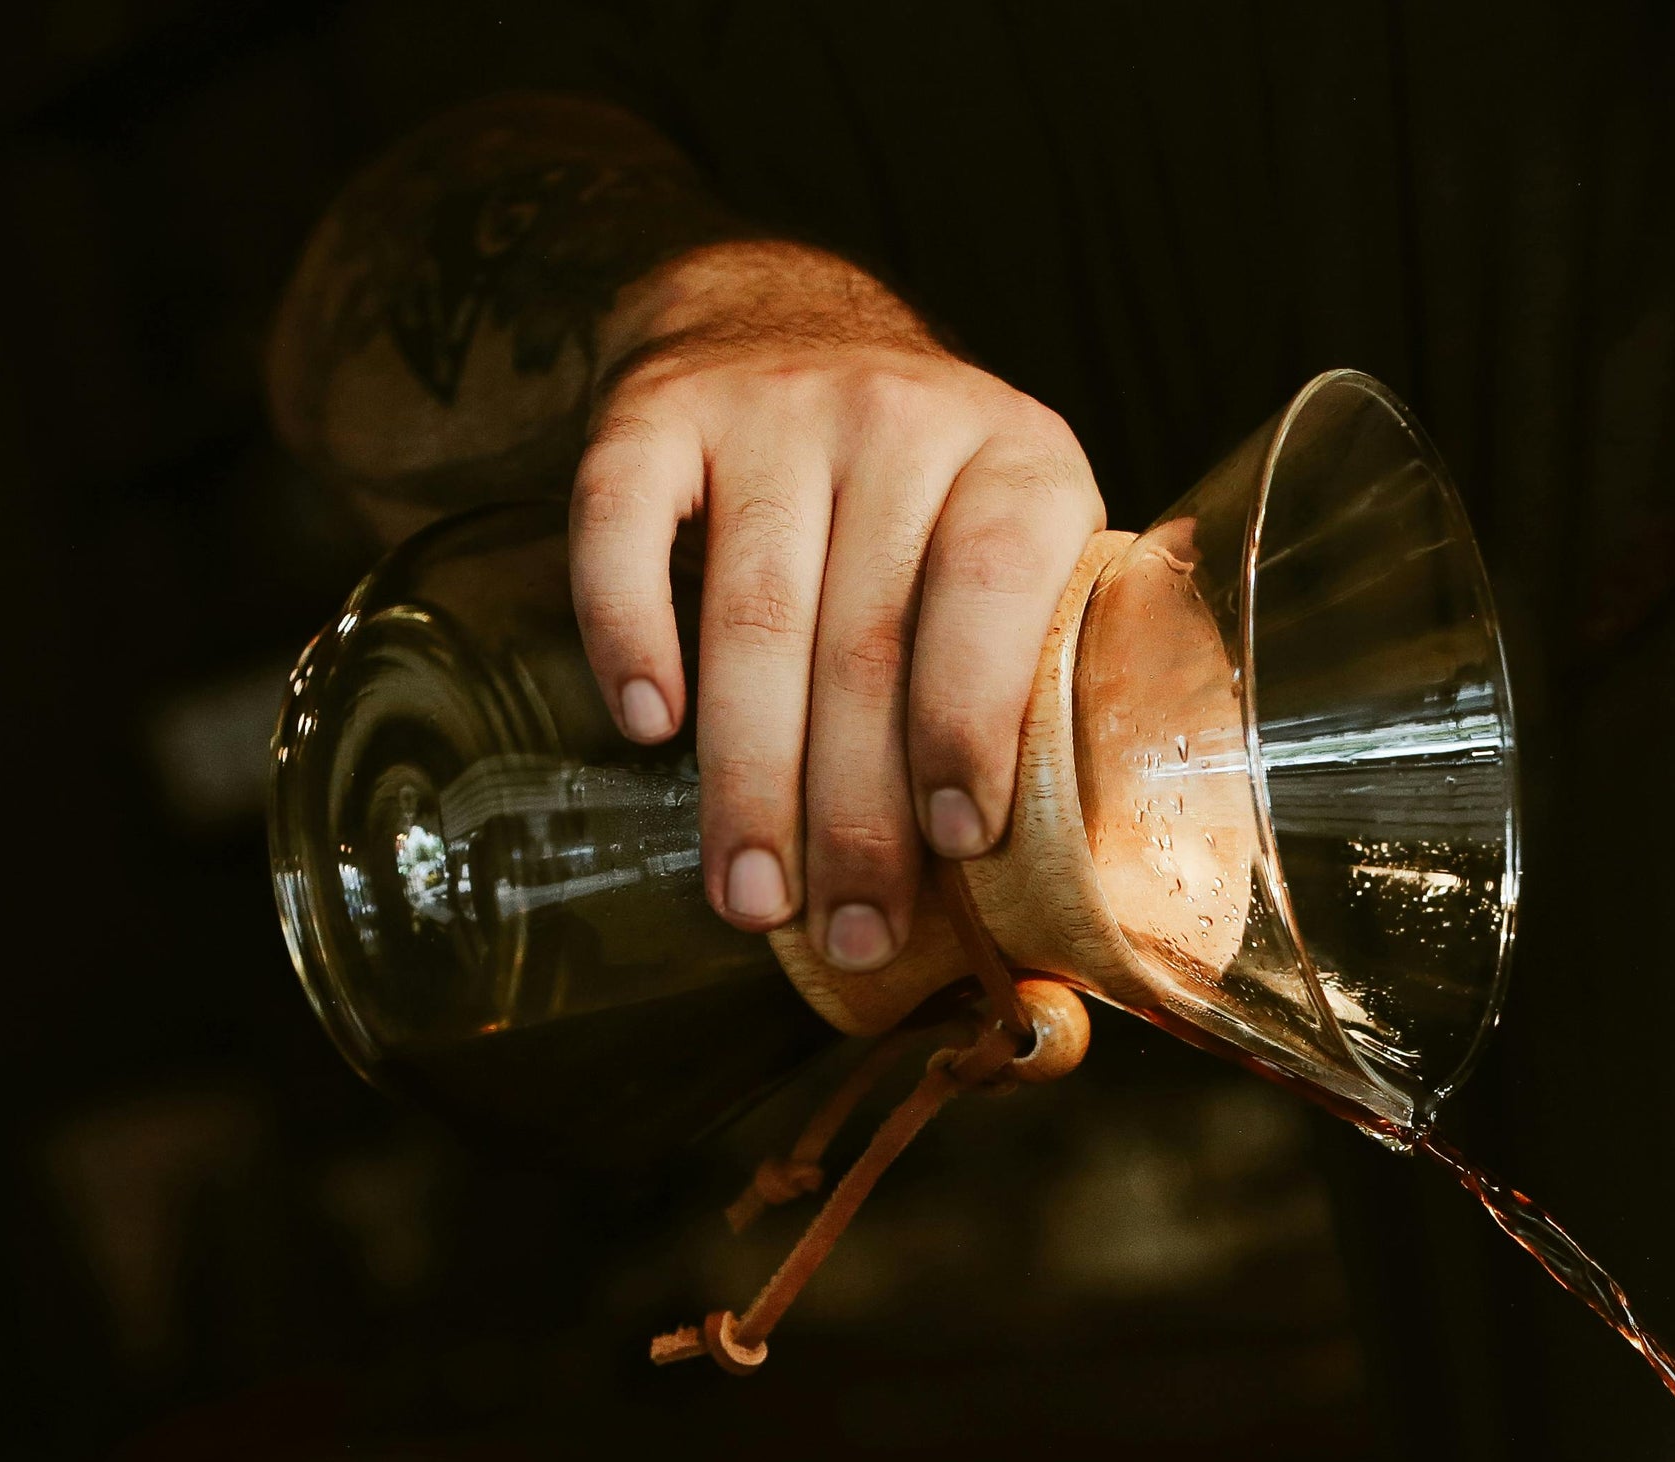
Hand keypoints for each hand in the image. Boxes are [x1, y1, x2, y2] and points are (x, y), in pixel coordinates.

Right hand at [569, 241, 1104, 973]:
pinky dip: (630, 631)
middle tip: (845, 933)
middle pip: (868, 639)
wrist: (778, 316)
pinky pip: (625, 524)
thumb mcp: (1011, 542)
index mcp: (1020, 461)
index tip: (956, 844)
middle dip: (854, 810)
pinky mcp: (655, 409)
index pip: (998, 595)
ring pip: (753, 611)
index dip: (972, 723)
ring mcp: (773, 406)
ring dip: (748, 774)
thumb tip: (1049, 904)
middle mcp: (901, 419)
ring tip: (749, 896)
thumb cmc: (919, 495)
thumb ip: (1032, 673)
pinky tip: (645, 726)